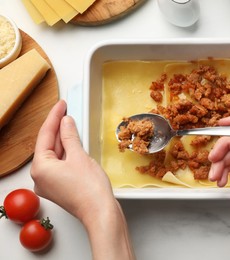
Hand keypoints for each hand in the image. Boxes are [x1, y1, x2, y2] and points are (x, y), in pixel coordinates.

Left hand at [31, 100, 113, 222]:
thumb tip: (66, 122)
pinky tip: (74, 144)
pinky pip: (61, 165)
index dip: (54, 117)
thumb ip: (70, 136)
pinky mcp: (60, 188)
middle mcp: (40, 177)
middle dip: (58, 128)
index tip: (61, 104)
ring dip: (64, 140)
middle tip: (66, 111)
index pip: (45, 135)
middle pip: (48, 146)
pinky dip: (67, 153)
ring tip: (72, 124)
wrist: (100, 212)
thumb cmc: (90, 189)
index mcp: (40, 168)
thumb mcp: (79, 156)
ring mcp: (50, 184)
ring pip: (55, 156)